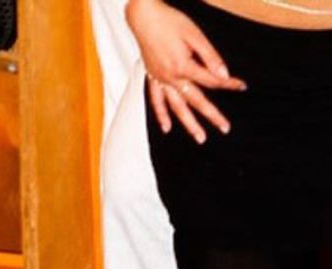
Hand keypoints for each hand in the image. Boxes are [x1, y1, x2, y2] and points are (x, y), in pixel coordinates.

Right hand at [125, 0, 246, 141]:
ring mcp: (161, 80)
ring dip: (189, 124)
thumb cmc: (169, 21)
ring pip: (177, 107)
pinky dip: (161, 115)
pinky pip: (156, 101)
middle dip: (212, 115)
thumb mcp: (194, 35)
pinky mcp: (152, 78)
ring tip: (200, 137)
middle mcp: (171, 77)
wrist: (143, 16)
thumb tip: (223, 74)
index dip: (228, 84)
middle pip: (196, 101)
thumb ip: (210, 57)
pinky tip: (167, 128)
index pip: (211, 80)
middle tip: (225, 128)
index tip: (240, 86)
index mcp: (183, 66)